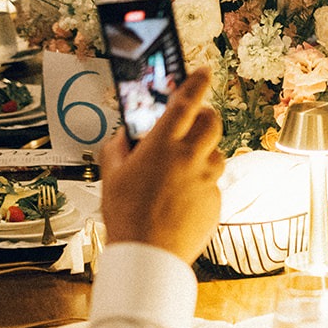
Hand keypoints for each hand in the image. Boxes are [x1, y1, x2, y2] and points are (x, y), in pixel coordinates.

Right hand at [100, 69, 223, 263]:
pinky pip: (214, 183)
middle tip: (193, 123)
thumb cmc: (126, 217)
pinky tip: (182, 198)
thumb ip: (117, 148)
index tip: (204, 72)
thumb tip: (125, 134)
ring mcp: (207, 180)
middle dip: (205, 116)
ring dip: (203, 153)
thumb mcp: (110, 176)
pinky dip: (201, 183)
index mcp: (162, 146)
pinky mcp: (216, 200)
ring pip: (216, 153)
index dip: (196, 82)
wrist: (149, 255)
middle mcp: (190, 159)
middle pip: (212, 122)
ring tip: (182, 169)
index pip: (185, 102)